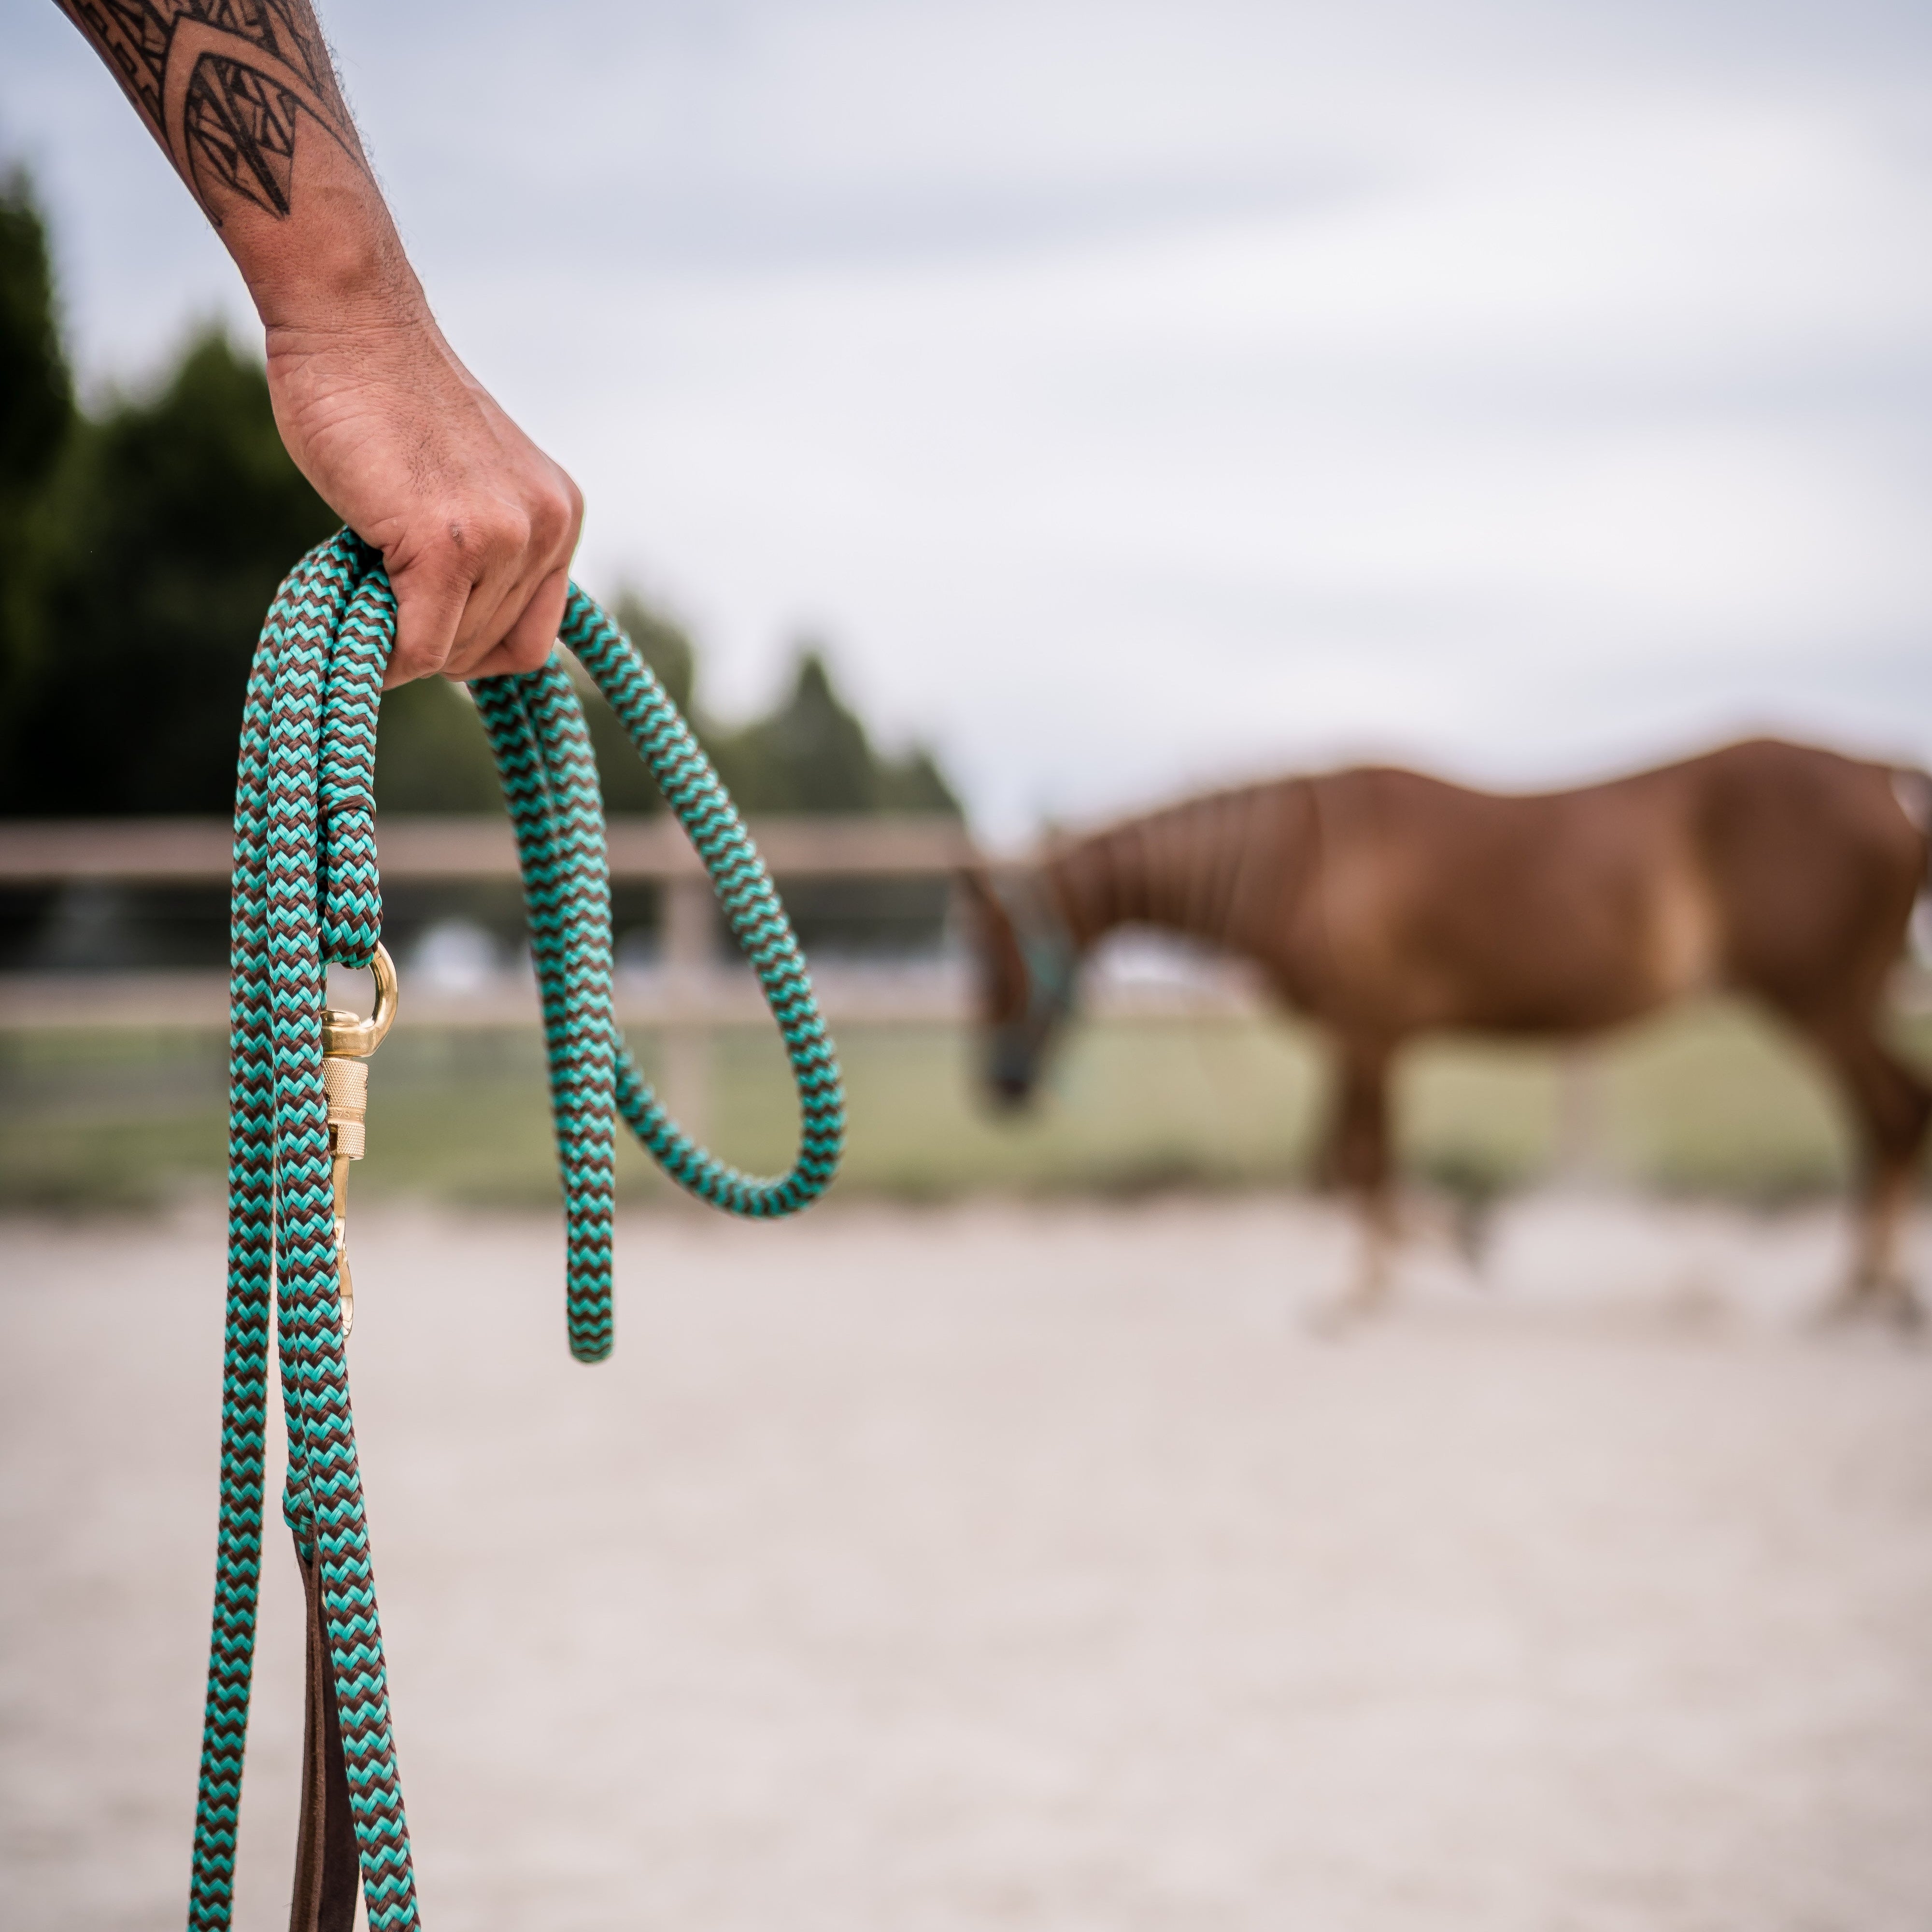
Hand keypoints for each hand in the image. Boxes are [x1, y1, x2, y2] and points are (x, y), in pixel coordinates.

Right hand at [264, 299, 581, 686]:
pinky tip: (356, 632)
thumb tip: (460, 641)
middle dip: (433, 639)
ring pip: (454, 652)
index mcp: (558, 514)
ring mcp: (503, 538)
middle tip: (380, 593)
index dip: (474, 648)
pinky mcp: (449, 546)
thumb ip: (484, 551)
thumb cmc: (384, 401)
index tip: (426, 627)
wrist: (351, 328)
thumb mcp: (466, 484)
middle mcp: (547, 527)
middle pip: (494, 650)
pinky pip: (420, 646)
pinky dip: (383, 657)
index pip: (533, 637)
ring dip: (402, 637)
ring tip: (364, 571)